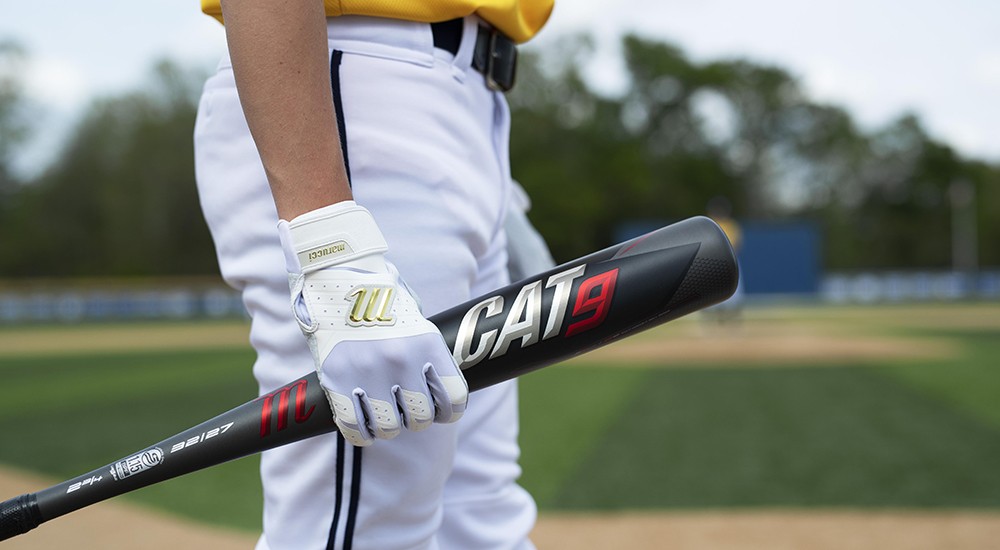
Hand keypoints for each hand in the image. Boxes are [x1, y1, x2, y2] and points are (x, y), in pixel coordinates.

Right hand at [278, 201, 467, 445]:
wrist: (335, 274)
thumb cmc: (380, 299)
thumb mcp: (417, 320)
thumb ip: (428, 355)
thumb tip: (439, 391)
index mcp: (427, 345)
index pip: (455, 399)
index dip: (449, 410)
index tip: (441, 409)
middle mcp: (401, 361)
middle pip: (421, 419)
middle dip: (416, 417)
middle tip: (406, 405)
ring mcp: (368, 372)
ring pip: (391, 428)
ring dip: (389, 426)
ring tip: (383, 412)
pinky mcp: (337, 381)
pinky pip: (356, 428)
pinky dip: (362, 433)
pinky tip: (364, 424)